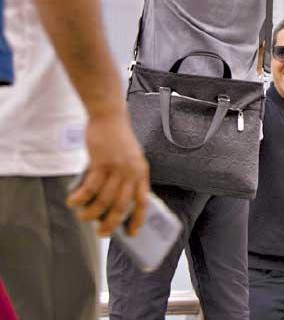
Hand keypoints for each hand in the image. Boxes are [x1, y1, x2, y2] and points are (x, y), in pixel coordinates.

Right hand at [67, 111, 149, 235]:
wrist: (109, 118)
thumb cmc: (116, 140)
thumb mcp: (129, 159)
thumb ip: (124, 178)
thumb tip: (109, 203)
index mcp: (141, 172)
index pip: (143, 201)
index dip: (138, 219)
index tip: (133, 233)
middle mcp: (132, 172)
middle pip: (122, 206)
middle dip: (111, 224)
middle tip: (101, 233)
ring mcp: (117, 168)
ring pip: (104, 200)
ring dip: (91, 213)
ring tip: (83, 217)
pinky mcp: (101, 163)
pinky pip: (90, 188)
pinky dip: (80, 198)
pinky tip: (73, 202)